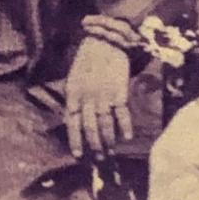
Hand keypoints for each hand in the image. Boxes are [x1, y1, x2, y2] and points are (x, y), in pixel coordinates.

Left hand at [64, 36, 133, 158]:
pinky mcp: (119, 91)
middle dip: (94, 145)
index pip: (72, 122)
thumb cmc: (88, 60)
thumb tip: (72, 117)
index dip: (75, 139)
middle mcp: (86, 97)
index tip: (78, 154)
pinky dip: (124, 126)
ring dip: (108, 140)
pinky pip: (122, 113)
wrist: (105, 41)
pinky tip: (126, 138)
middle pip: (89, 127)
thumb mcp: (73, 78)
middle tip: (99, 159)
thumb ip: (74, 98)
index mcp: (72, 94)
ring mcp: (103, 95)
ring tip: (110, 153)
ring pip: (105, 124)